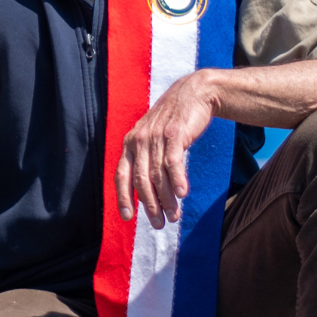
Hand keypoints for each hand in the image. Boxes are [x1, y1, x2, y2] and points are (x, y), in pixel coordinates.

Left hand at [115, 69, 218, 228]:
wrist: (194, 94)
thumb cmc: (174, 122)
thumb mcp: (153, 138)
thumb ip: (148, 160)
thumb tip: (148, 192)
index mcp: (131, 143)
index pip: (122, 175)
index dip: (123, 197)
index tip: (127, 217)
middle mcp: (139, 140)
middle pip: (140, 179)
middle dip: (149, 204)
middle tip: (160, 223)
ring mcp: (156, 136)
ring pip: (157, 174)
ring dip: (165, 198)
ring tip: (174, 215)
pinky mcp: (175, 133)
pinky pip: (173, 162)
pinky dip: (176, 180)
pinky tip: (182, 195)